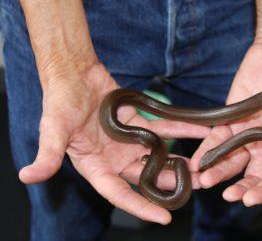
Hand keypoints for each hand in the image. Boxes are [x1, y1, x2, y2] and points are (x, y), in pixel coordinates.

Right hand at [19, 63, 209, 223]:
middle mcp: (115, 157)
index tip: (163, 218)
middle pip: (145, 177)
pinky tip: (200, 129)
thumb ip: (47, 154)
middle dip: (169, 184)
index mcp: (96, 166)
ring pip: (157, 155)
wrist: (74, 75)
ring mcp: (129, 141)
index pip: (119, 194)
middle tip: (195, 188)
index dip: (139, 207)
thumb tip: (27, 176)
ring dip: (179, 160)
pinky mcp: (138, 123)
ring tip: (203, 165)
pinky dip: (181, 128)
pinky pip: (163, 127)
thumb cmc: (60, 102)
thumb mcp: (53, 129)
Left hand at [191, 41, 261, 205]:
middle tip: (227, 195)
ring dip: (219, 171)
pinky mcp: (230, 120)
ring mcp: (246, 132)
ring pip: (232, 159)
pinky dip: (207, 150)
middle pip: (254, 173)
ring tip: (204, 180)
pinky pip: (217, 138)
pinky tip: (198, 159)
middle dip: (241, 187)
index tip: (251, 198)